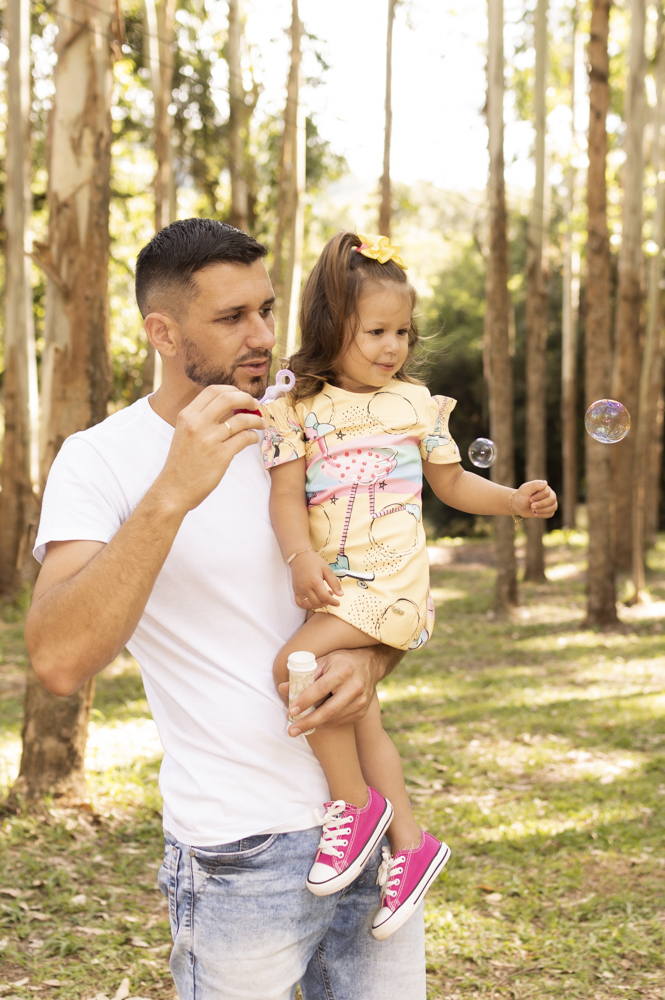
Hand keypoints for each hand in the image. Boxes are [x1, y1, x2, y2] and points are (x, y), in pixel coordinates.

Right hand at [155, 385, 265, 513]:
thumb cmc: (182, 462)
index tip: (242, 396)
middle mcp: (196, 424)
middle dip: (247, 398)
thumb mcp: (184, 433)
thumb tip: (228, 404)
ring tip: (260, 423)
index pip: (213, 390)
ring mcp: (208, 440)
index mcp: (186, 415)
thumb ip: (201, 418)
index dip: (232, 390)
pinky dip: (253, 436)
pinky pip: (244, 438)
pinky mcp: (220, 456)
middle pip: (228, 398)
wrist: (174, 489)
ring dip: (256, 419)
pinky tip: (252, 439)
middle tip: (255, 405)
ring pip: (241, 419)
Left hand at [278, 646, 384, 734]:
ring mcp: (361, 701)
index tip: (291, 710)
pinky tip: (316, 722)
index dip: (305, 701)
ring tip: (299, 726)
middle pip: (328, 710)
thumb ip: (304, 675)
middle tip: (291, 730)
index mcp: (343, 671)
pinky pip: (341, 721)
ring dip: (315, 724)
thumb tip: (282, 688)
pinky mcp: (362, 711)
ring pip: (334, 719)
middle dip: (307, 722)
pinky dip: (326, 723)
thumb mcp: (324, 661)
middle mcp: (355, 687)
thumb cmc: (341, 661)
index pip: (321, 689)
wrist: (369, 664)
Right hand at [290, 551, 343, 609]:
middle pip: (317, 602)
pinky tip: (313, 601)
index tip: (337, 603)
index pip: (325, 597)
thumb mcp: (327, 570)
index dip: (333, 602)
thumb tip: (341, 594)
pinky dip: (307, 606)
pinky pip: (299, 603)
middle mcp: (306, 587)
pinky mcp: (295, 590)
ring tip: (322, 598)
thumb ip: (334, 583)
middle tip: (330, 596)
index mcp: (315, 581)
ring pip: (309, 605)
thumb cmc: (314, 561)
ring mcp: (299, 590)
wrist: (299, 556)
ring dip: (318, 605)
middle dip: (326, 602)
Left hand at [512, 480, 557, 518]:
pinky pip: (551, 513)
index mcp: (544, 487)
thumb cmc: (521, 496)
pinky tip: (535, 513)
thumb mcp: (525, 489)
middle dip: (540, 504)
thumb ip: (534, 485)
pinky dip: (542, 515)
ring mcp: (550, 502)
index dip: (538, 497)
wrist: (518, 506)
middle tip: (531, 506)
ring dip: (542, 510)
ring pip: (553, 507)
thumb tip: (545, 483)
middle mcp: (549, 493)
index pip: (547, 492)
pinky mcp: (549, 510)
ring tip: (533, 510)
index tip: (530, 499)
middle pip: (552, 499)